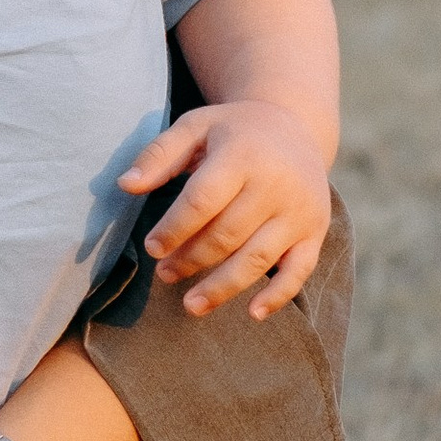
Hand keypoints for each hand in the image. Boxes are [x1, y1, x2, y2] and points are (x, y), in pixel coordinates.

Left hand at [121, 97, 331, 318]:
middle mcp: (276, 184)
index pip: (203, 200)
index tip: (152, 248)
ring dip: (222, 287)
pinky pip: (299, 270)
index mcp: (243, 154)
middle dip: (191, 260)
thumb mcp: (195, 127)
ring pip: (258, 258)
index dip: (174, 229)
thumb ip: (159, 154)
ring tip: (191, 305)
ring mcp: (299, 211)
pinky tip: (252, 314)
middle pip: (227, 234)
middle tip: (164, 274)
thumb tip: (125, 185)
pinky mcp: (315, 231)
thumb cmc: (234, 131)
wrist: (296, 126)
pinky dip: (278, 295)